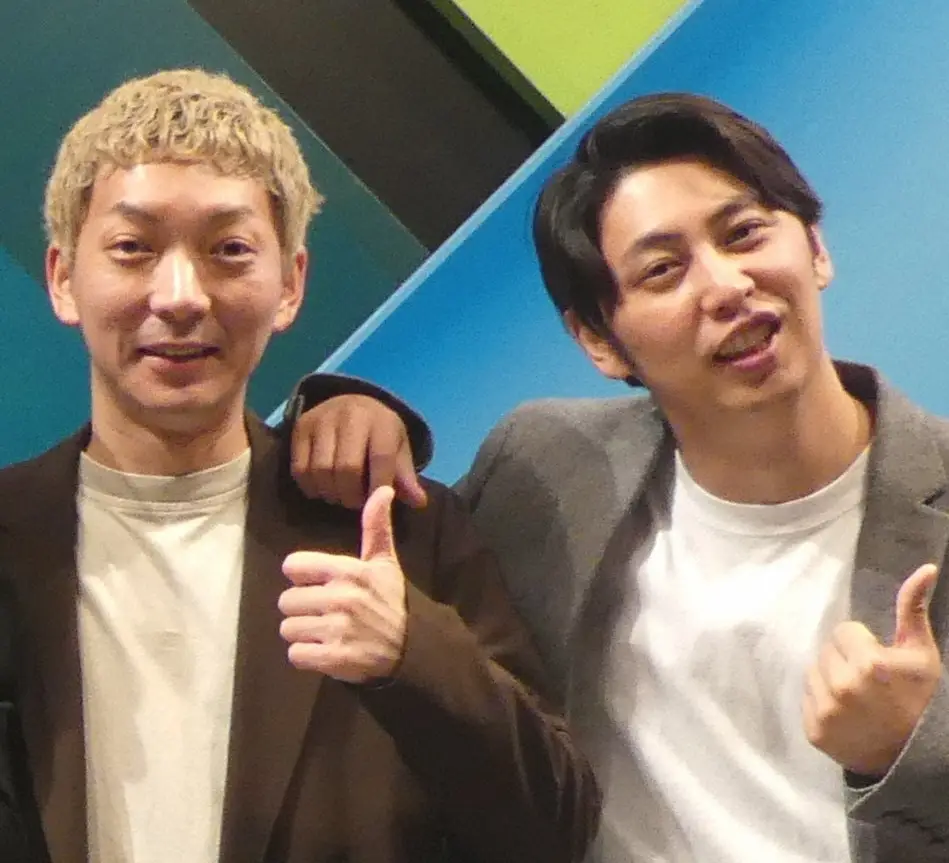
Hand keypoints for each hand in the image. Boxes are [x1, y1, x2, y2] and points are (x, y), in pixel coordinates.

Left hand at [278, 485, 407, 682]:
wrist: (414, 647)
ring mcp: (337, 629)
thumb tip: (383, 490)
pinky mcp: (334, 658)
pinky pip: (295, 655)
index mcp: (348, 571)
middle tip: (324, 614)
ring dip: (303, 634)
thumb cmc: (392, 601)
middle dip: (302, 609)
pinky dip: (307, 656)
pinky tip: (326, 651)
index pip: (293, 566)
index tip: (319, 585)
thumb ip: (376, 526)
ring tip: (326, 633)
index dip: (302, 577)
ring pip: (288, 628)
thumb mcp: (385, 562)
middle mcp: (340, 598)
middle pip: (286, 601)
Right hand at [291, 394, 426, 509]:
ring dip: (331, 494)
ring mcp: (322, 419)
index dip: (379, 487)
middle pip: (347, 468)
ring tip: (341, 496)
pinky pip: (300, 469)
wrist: (351, 404)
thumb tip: (419, 502)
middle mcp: (350, 415)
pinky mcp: (300, 427)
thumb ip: (405, 477)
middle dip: (352, 495)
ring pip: (321, 470)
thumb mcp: (398, 449)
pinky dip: (311, 488)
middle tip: (356, 503)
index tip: (377, 506)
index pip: (381, 458)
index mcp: (381, 421)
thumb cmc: (378, 434)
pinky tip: (323, 489)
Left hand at [803, 563, 941, 775]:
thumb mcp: (921, 653)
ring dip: (829, 678)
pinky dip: (821, 702)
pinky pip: (806, 698)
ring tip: (855, 695)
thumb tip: (925, 568)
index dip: (861, 644)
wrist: (915, 757)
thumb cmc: (921, 699)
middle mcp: (842, 686)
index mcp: (868, 663)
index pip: (843, 632)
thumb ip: (912, 609)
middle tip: (866, 679)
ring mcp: (826, 711)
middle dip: (844, 659)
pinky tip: (845, 712)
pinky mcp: (813, 731)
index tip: (877, 661)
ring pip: (813, 672)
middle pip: (825, 651)